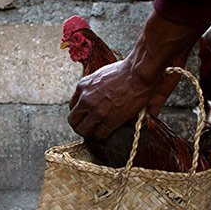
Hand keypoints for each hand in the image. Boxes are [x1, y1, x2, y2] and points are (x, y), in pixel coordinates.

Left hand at [67, 11, 207, 141]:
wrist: (138, 73)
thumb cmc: (125, 70)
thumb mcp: (101, 75)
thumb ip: (95, 87)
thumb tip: (97, 97)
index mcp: (83, 86)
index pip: (72, 106)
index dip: (79, 113)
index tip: (85, 116)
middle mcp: (85, 99)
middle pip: (73, 120)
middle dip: (79, 126)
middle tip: (87, 129)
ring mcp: (96, 110)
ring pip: (82, 131)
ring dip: (88, 134)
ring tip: (95, 135)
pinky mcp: (108, 120)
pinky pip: (99, 135)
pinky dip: (100, 138)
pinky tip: (105, 137)